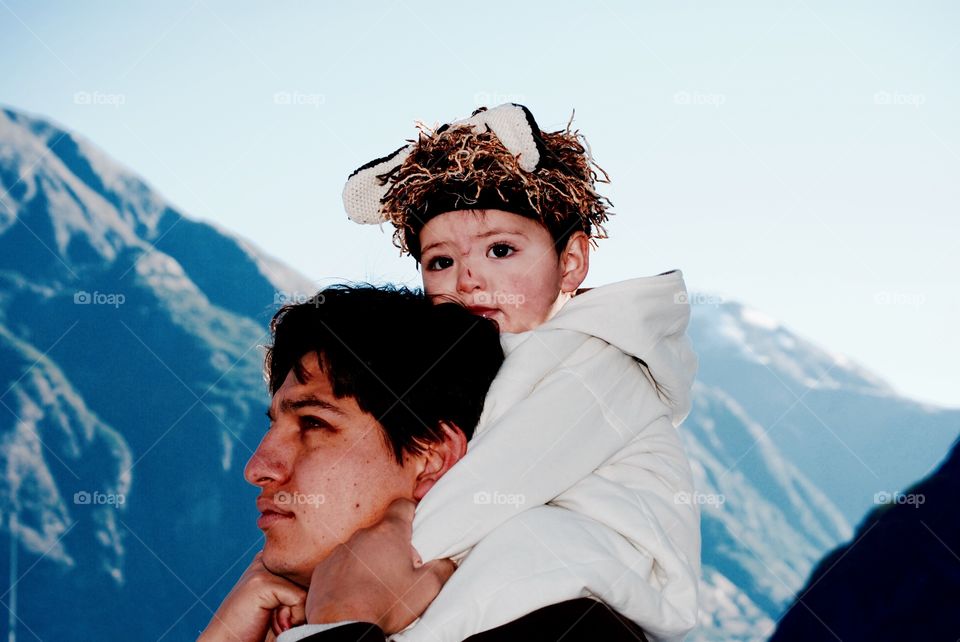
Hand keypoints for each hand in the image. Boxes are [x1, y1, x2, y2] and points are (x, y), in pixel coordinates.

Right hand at [198, 551, 306, 641]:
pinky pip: (299, 598)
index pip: (314, 567)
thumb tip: (339, 577)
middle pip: (313, 576)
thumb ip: (304, 587)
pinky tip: (272, 624)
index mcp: (275, 560)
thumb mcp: (288, 605)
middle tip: (282, 619)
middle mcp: (269, 558)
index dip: (314, 592)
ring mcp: (263, 568)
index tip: (292, 613)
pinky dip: (291, 619)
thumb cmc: (261, 631)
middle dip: (304, 603)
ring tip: (275, 622)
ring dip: (298, 614)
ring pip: (308, 588)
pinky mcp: (261, 582)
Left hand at [305, 499, 455, 633]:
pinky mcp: (323, 568)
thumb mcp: (425, 590)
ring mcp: (340, 551)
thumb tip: (447, 563)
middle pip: (381, 532)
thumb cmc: (385, 603)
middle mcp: (362, 536)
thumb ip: (441, 570)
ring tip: (375, 586)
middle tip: (400, 569)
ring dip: (369, 560)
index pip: (401, 506)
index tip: (414, 525)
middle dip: (391, 546)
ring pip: (360, 549)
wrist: (342, 625)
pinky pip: (340, 565)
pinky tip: (354, 593)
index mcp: (389, 534)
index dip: (410, 511)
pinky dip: (348, 575)